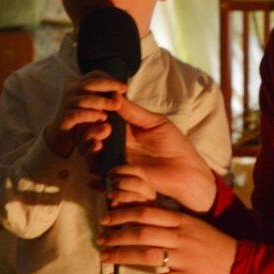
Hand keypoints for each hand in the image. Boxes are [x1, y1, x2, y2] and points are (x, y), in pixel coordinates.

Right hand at [44, 72, 127, 157]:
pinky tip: (103, 118)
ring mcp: (67, 104)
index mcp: (81, 86)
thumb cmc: (81, 118)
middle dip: (108, 85)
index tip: (123, 87)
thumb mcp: (92, 104)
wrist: (61, 136)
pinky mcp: (64, 118)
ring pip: (85, 99)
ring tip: (117, 105)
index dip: (109, 78)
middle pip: (90, 83)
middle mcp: (73, 92)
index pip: (94, 75)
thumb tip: (123, 90)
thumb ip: (104, 96)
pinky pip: (78, 114)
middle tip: (123, 91)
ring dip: (102, 101)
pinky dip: (91, 115)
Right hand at [92, 97, 216, 212]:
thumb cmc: (174, 145)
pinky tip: (102, 157)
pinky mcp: (118, 180)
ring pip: (88, 157)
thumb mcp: (154, 123)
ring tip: (99, 142)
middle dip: (88, 132)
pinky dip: (95, 168)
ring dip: (88, 147)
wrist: (186, 170)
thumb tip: (115, 92)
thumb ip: (133, 111)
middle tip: (103, 127)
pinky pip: (99, 176)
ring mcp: (114, 164)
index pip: (98, 122)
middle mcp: (114, 148)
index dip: (93, 115)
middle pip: (87, 139)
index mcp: (122, 132)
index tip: (99, 109)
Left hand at [97, 206, 236, 273]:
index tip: (106, 218)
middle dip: (116, 235)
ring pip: (146, 255)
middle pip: (142, 233)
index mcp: (182, 221)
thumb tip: (142, 216)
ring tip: (105, 258)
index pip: (147, 212)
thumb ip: (172, 220)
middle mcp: (180, 237)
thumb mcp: (195, 224)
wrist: (239, 264)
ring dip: (122, 256)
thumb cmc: (214, 243)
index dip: (123, 214)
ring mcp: (183, 258)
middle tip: (100, 239)